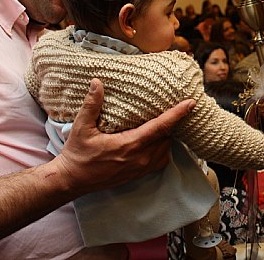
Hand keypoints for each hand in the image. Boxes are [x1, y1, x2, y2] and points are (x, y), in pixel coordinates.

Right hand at [55, 78, 194, 195]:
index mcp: (130, 144)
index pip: (161, 126)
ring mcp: (140, 168)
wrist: (72, 181)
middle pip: (167, 137)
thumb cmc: (77, 154)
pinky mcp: (138, 175)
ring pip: (166, 149)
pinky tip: (156, 140)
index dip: (178, 114)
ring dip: (167, 136)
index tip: (191, 103)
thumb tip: (97, 83)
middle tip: (176, 107)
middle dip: (173, 123)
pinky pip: (160, 161)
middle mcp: (140, 158)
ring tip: (165, 122)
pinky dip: (163, 149)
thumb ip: (92, 104)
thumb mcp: (81, 127)